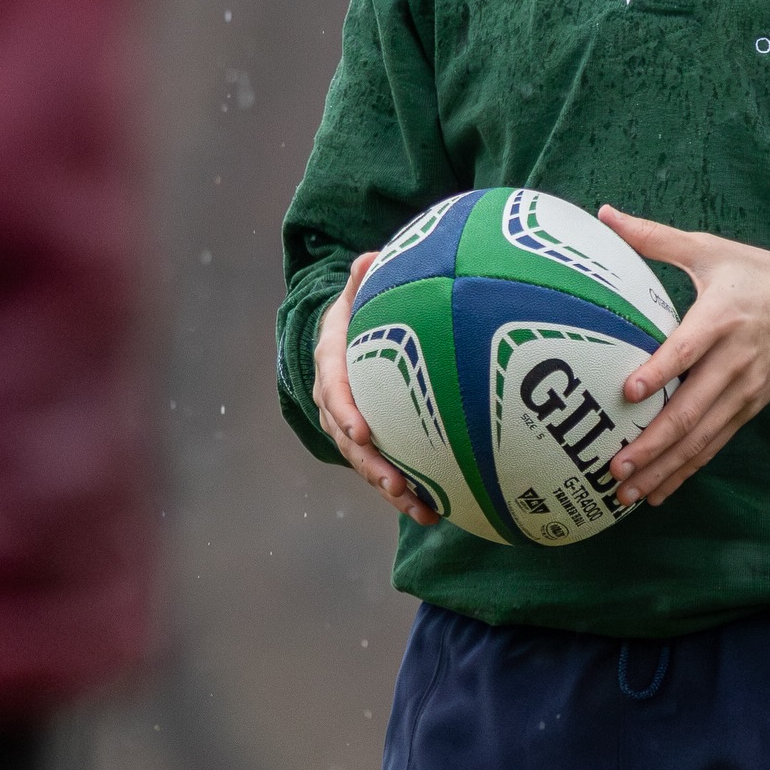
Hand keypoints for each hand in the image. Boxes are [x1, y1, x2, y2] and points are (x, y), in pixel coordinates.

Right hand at [313, 252, 437, 526]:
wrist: (342, 348)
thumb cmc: (357, 316)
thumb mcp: (356, 296)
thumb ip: (362, 281)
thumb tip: (369, 257)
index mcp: (333, 367)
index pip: (335, 391)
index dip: (346, 413)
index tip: (360, 431)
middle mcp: (337, 405)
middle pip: (349, 442)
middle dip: (370, 465)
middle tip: (394, 482)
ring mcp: (353, 430)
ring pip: (368, 465)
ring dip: (391, 489)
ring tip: (419, 507)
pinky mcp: (374, 445)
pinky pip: (387, 471)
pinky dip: (407, 493)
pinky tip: (436, 511)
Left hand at [598, 205, 769, 508]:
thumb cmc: (759, 273)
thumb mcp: (711, 249)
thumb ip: (655, 238)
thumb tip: (605, 214)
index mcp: (721, 317)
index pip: (688, 349)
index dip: (661, 372)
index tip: (630, 393)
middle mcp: (734, 360)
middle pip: (692, 409)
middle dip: (653, 443)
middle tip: (616, 466)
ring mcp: (744, 389)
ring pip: (701, 437)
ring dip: (665, 467)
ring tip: (627, 492)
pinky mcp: (750, 407)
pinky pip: (715, 444)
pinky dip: (687, 470)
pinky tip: (660, 491)